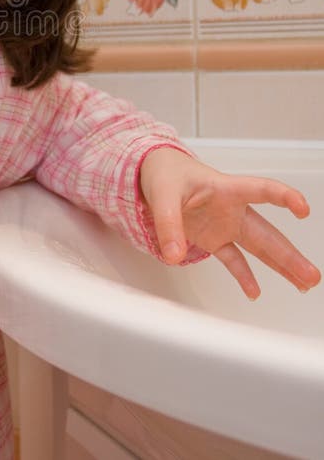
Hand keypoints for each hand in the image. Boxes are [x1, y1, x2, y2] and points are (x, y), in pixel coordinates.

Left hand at [140, 147, 321, 298]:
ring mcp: (225, 225)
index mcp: (224, 188)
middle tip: (311, 274)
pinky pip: (234, 259)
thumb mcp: (162, 194)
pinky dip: (243, 275)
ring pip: (258, 247)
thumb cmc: (166, 174)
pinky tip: (254, 291)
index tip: (302, 207)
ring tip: (303, 283)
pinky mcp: (213, 238)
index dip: (282, 196)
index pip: (259, 189)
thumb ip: (168, 224)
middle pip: (266, 232)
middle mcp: (231, 209)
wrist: (155, 172)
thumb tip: (174, 254)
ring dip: (280, 265)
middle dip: (289, 254)